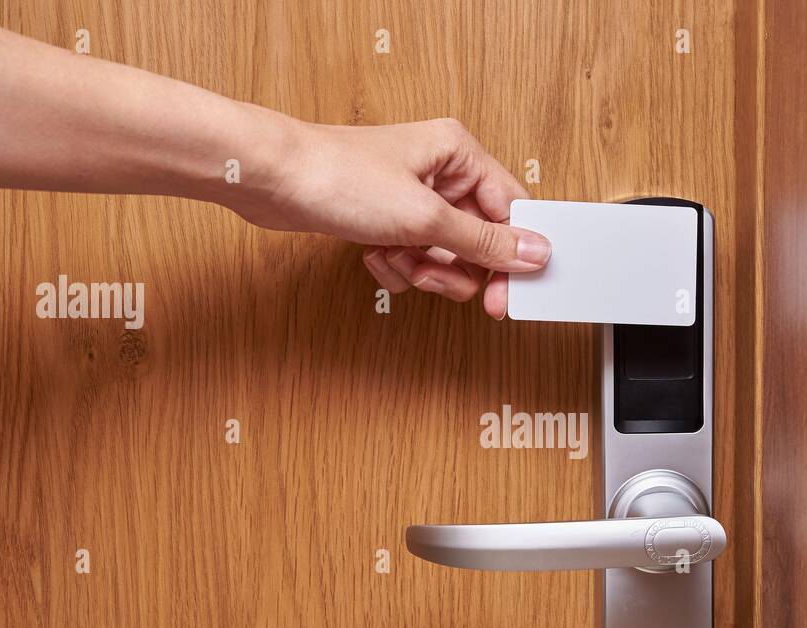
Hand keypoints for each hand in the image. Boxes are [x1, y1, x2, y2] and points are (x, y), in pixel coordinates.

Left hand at [233, 117, 549, 317]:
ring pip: (446, 257)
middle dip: (455, 267)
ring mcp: (414, 199)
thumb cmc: (340, 177)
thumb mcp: (425, 217)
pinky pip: (414, 260)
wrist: (271, 180)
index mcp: (461, 155)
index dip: (513, 255)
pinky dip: (397, 267)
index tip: (507, 293)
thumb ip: (484, 241)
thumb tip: (536, 252)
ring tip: (397, 258)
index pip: (512, 211)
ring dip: (423, 270)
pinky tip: (374, 254)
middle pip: (480, 241)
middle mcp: (442, 173)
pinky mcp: (388, 221)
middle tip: (434, 278)